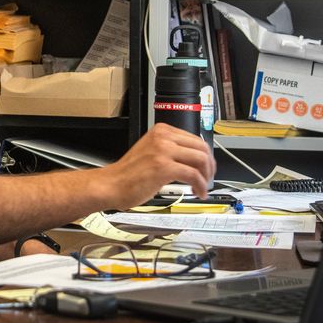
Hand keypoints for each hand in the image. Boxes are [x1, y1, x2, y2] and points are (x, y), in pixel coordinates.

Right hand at [94, 123, 214, 211]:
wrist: (112, 184)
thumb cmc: (129, 174)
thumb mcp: (151, 151)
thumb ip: (171, 150)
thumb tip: (194, 159)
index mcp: (161, 131)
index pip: (195, 138)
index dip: (205, 155)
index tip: (206, 167)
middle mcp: (163, 137)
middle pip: (201, 148)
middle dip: (210, 166)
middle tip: (208, 178)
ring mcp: (163, 151)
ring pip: (201, 160)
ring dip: (206, 176)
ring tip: (202, 186)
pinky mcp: (164, 167)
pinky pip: (193, 175)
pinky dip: (200, 185)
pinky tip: (197, 192)